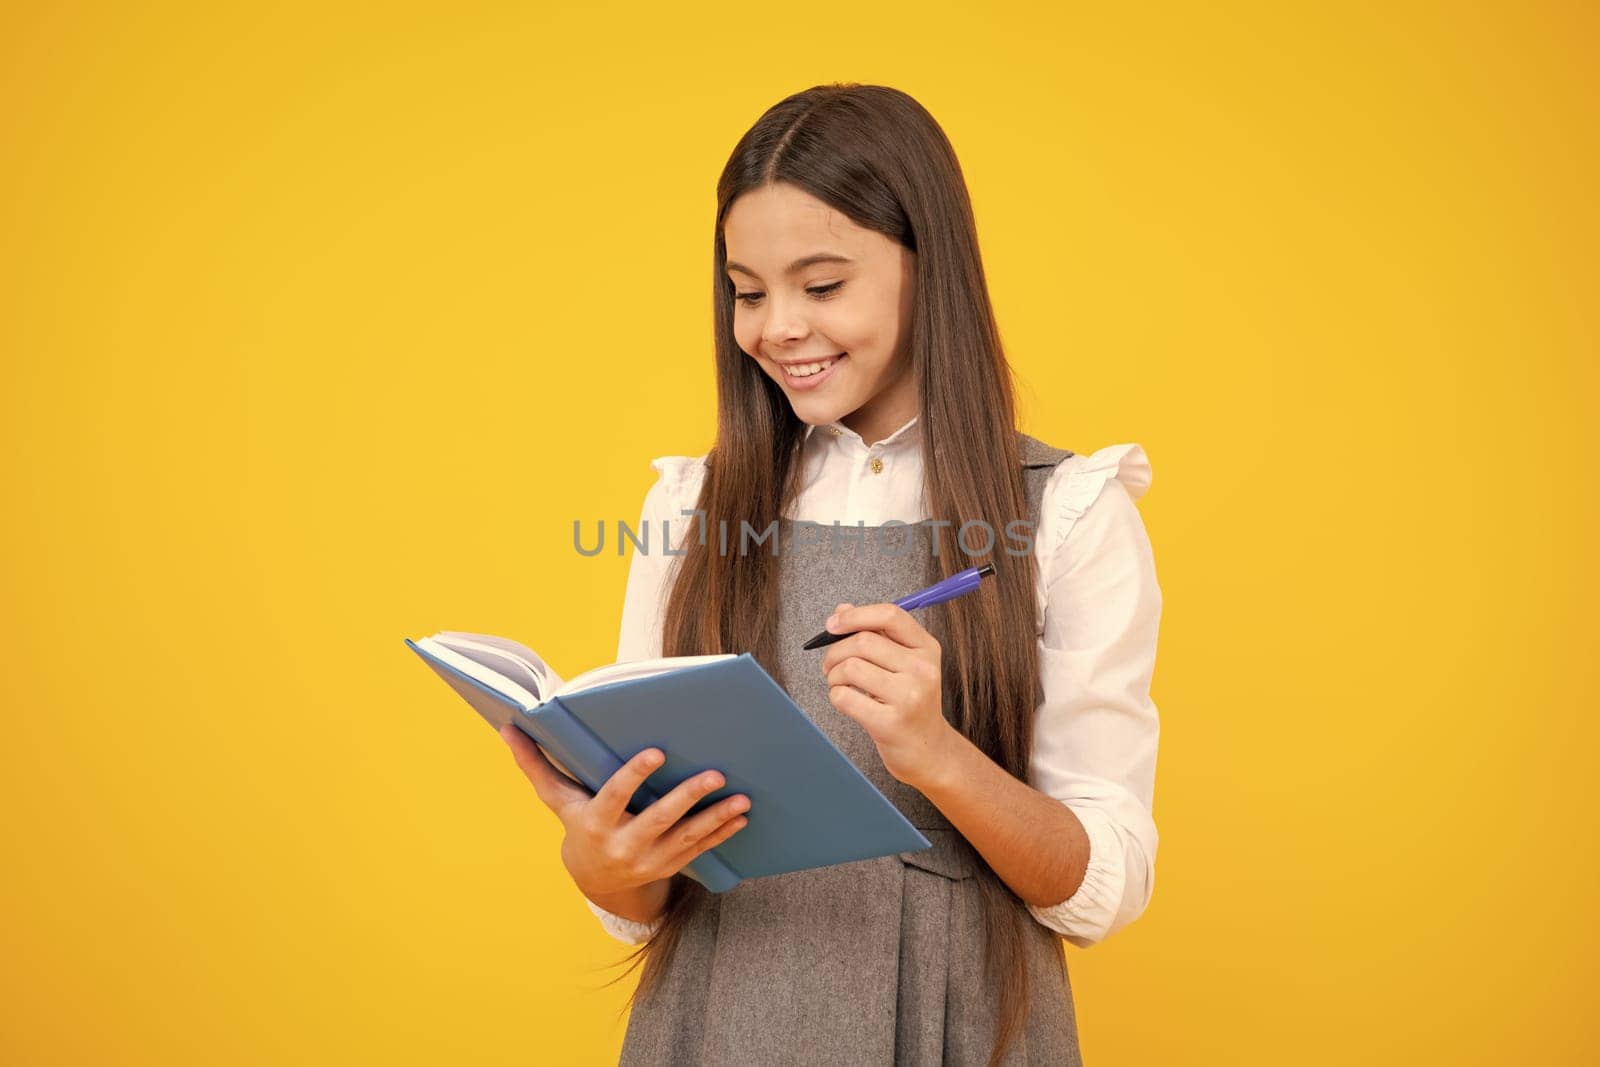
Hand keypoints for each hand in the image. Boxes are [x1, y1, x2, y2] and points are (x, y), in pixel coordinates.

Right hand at [497, 725, 750, 898]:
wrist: (594, 878)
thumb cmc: (577, 823)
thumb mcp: (556, 798)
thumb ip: (535, 764)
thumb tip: (508, 727)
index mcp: (595, 822)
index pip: (616, 796)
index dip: (635, 775)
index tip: (658, 751)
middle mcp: (622, 844)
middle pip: (659, 820)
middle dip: (688, 797)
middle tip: (716, 774)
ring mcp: (648, 860)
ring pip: (687, 838)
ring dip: (716, 819)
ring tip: (742, 799)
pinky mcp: (669, 866)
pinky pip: (699, 850)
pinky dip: (722, 834)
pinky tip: (742, 817)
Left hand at [819, 601, 957, 788]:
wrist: (929, 751)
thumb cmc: (910, 702)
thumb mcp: (903, 663)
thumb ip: (875, 634)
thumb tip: (841, 610)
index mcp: (926, 648)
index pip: (890, 615)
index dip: (855, 616)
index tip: (832, 625)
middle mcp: (922, 669)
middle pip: (863, 642)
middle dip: (835, 652)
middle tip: (830, 665)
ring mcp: (908, 697)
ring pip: (850, 668)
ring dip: (833, 676)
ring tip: (839, 684)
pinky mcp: (890, 723)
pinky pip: (845, 697)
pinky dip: (836, 696)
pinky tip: (846, 700)